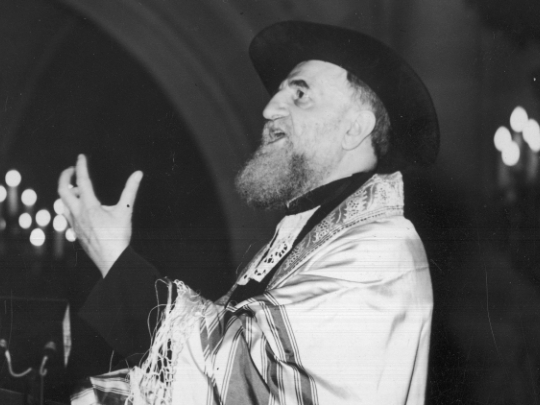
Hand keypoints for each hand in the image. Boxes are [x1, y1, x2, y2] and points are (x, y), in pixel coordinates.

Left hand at [58, 154, 142, 277]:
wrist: (111, 259)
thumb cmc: (119, 236)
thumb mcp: (126, 210)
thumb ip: (130, 190)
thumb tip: (138, 174)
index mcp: (89, 206)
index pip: (82, 181)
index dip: (81, 166)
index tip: (80, 157)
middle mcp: (77, 213)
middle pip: (62, 191)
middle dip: (65, 177)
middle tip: (71, 170)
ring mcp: (74, 224)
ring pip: (62, 204)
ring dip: (66, 193)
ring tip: (74, 189)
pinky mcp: (76, 233)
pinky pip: (67, 216)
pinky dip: (69, 207)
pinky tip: (77, 210)